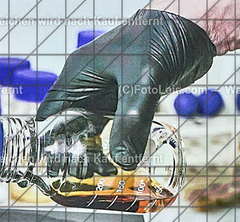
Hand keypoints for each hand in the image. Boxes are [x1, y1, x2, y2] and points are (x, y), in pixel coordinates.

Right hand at [36, 9, 215, 169]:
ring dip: (94, 148)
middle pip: (70, 123)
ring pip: (93, 127)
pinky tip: (120, 158)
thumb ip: (131, 122)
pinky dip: (116, 142)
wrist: (192, 28)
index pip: (50, 111)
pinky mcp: (127, 99)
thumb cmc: (161, 37)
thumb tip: (123, 159)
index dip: (47, 138)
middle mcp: (88, 85)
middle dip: (71, 149)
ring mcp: (108, 92)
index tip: (51, 163)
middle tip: (75, 176)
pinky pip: (115, 125)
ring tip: (96, 174)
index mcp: (77, 74)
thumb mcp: (142, 83)